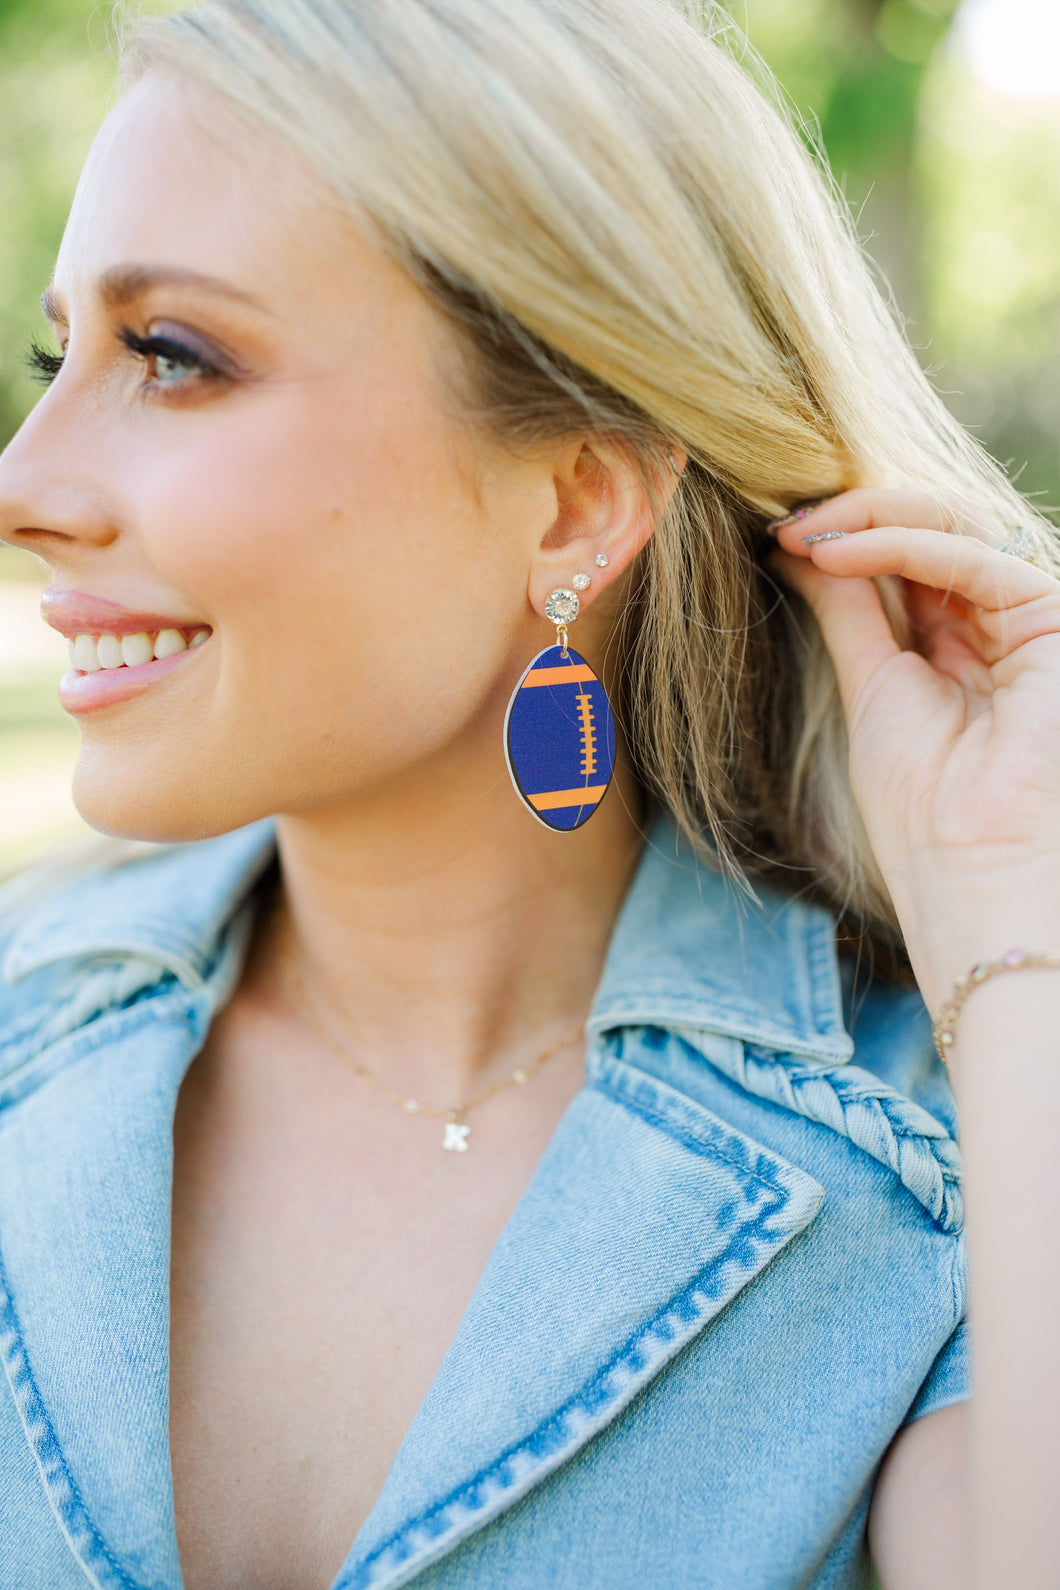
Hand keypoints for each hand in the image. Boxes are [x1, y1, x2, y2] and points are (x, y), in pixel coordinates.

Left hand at [769, 489, 1059, 1005]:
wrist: (969, 875)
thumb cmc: (922, 810)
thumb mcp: (870, 685)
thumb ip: (848, 610)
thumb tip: (796, 546)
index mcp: (967, 648)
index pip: (912, 561)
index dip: (849, 537)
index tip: (778, 536)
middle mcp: (1006, 629)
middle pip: (938, 533)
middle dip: (859, 517)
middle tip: (786, 524)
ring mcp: (1034, 623)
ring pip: (959, 528)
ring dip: (873, 519)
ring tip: (803, 533)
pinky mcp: (1054, 622)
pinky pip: (973, 558)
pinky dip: (900, 545)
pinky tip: (837, 553)